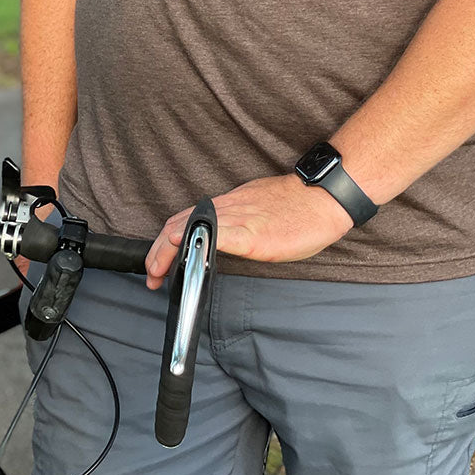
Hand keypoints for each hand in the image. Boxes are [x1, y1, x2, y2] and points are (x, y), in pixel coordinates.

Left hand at [144, 174, 354, 289]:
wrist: (323, 198)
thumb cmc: (296, 206)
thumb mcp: (256, 206)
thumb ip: (236, 221)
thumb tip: (220, 238)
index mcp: (228, 206)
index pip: (185, 218)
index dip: (164, 240)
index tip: (155, 263)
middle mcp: (228, 210)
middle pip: (179, 223)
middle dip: (157, 250)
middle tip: (150, 275)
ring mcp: (240, 220)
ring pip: (192, 229)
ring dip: (169, 252)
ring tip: (157, 272)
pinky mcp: (254, 235)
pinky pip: (222, 235)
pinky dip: (199, 240)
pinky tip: (186, 248)